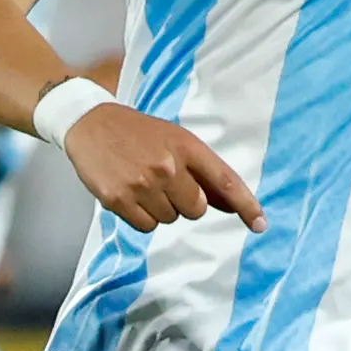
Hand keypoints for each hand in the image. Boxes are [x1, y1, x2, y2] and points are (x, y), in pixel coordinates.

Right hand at [63, 103, 262, 233]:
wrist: (90, 123)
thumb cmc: (139, 134)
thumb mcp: (175, 141)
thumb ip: (203, 174)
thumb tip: (232, 206)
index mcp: (187, 146)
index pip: (225, 181)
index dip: (246, 205)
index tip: (260, 224)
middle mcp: (168, 165)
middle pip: (196, 210)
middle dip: (185, 202)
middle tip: (164, 182)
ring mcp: (143, 183)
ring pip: (170, 219)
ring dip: (160, 208)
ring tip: (142, 183)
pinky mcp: (119, 199)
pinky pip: (146, 226)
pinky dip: (141, 216)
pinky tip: (130, 193)